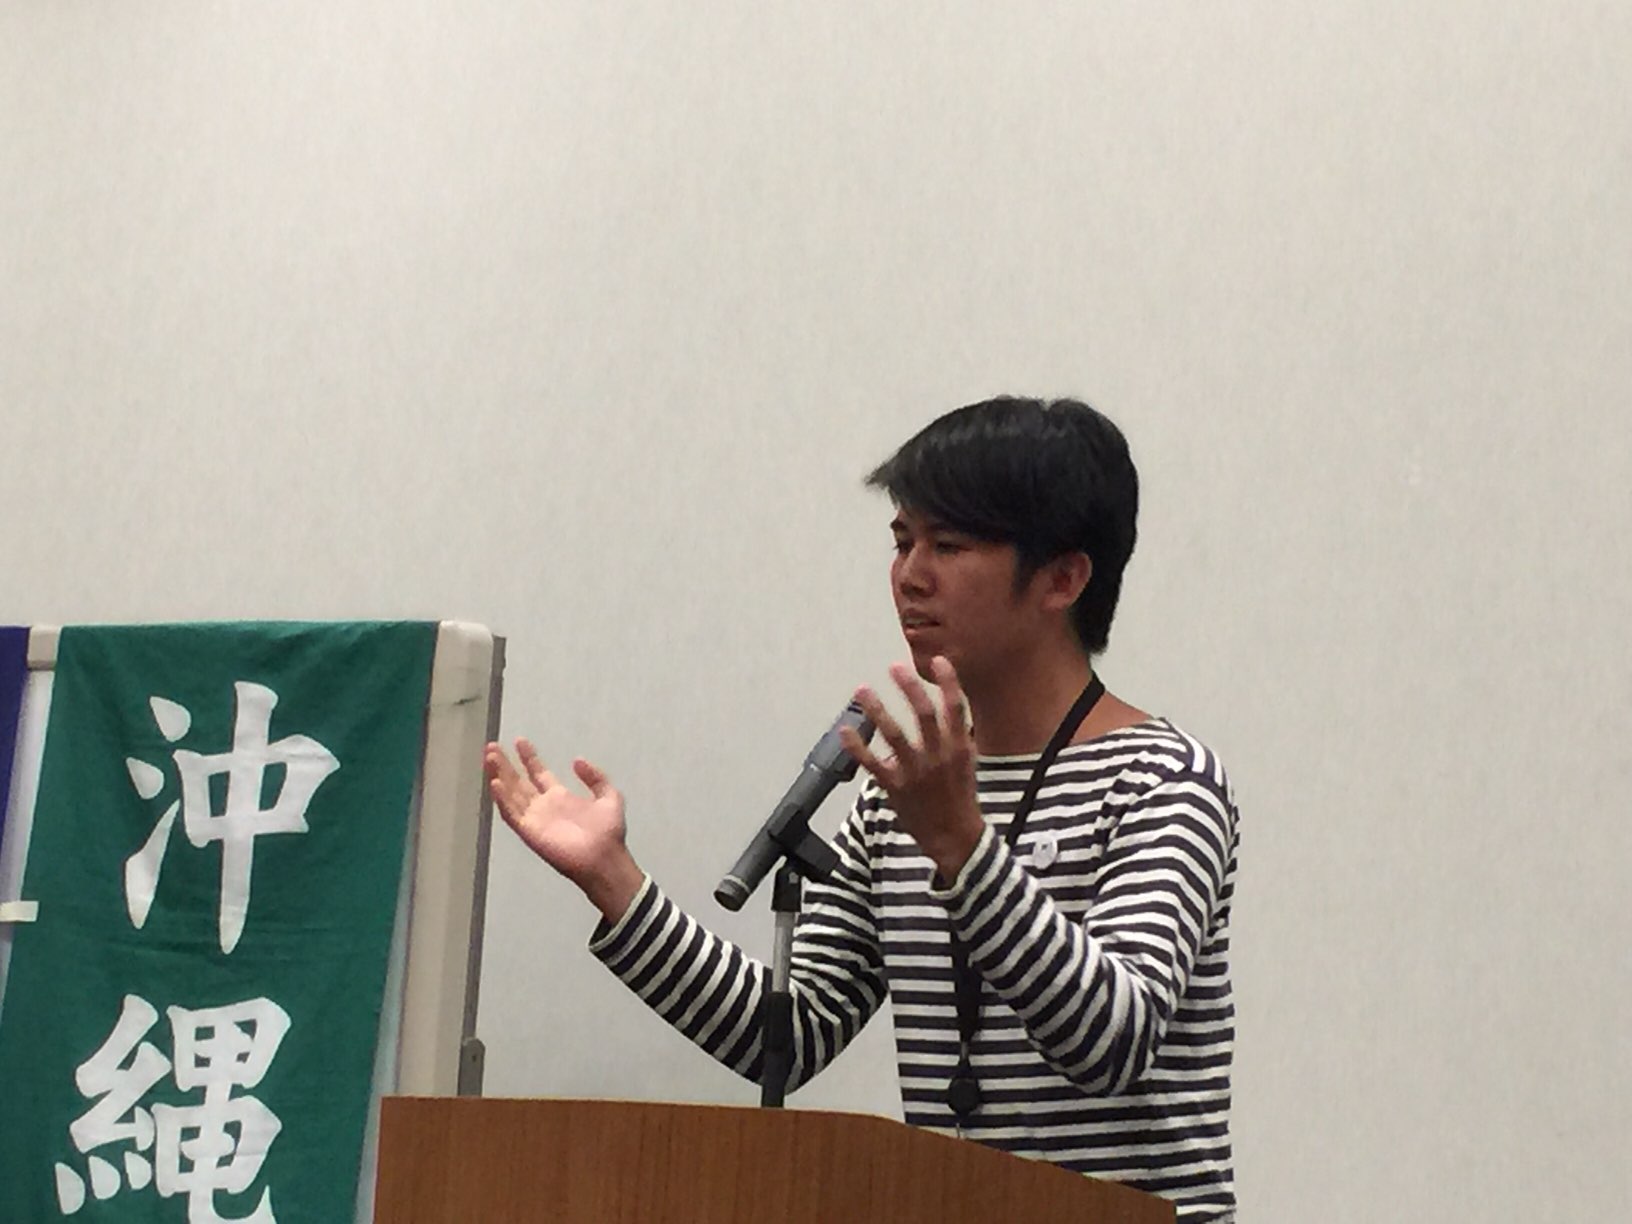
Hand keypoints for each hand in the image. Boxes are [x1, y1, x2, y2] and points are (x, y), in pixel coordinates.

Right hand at [484, 738, 643, 920]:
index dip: (529, 758)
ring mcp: (534, 819)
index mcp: (560, 797)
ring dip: (499, 776)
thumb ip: (595, 777)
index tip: (519, 741)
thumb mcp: (609, 796)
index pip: (538, 774)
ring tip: (489, 757)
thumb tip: (577, 760)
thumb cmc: (608, 831)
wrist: (605, 858)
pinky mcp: (529, 832)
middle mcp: (543, 806)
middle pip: (518, 782)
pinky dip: (502, 799)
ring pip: (510, 794)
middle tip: (492, 747)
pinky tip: (495, 783)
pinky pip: (512, 814)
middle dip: (505, 765)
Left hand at [839, 656, 984, 880]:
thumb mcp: (967, 762)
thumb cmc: (960, 797)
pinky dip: (857, 747)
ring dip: (877, 710)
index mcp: (959, 748)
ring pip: (895, 735)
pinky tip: (845, 731)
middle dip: (910, 689)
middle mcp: (938, 757)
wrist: (954, 837)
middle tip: (895, 668)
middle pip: (925, 716)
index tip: (940, 661)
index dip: (949, 683)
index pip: (956, 709)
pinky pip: (872, 764)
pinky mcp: (895, 788)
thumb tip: (953, 705)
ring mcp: (916, 773)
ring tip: (862, 690)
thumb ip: (959, 734)